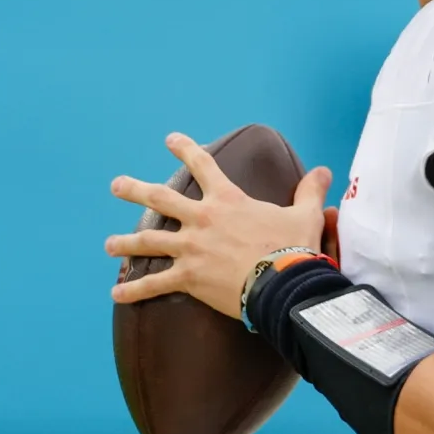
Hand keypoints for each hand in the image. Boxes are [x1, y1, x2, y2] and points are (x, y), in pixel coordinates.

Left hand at [105, 132, 332, 316]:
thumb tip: (325, 170)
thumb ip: (310, 191)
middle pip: (159, 200)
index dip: (185, 149)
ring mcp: (190, 249)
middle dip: (134, 190)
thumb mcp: (305, 214)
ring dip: (124, 243)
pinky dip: (134, 290)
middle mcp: (201, 220)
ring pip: (147, 243)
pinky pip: (154, 285)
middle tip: (116, 185)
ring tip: (108, 245)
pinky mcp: (187, 278)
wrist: (282, 284)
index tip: (170, 140)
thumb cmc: (294, 248)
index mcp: (227, 200)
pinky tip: (115, 293)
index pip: (202, 166)